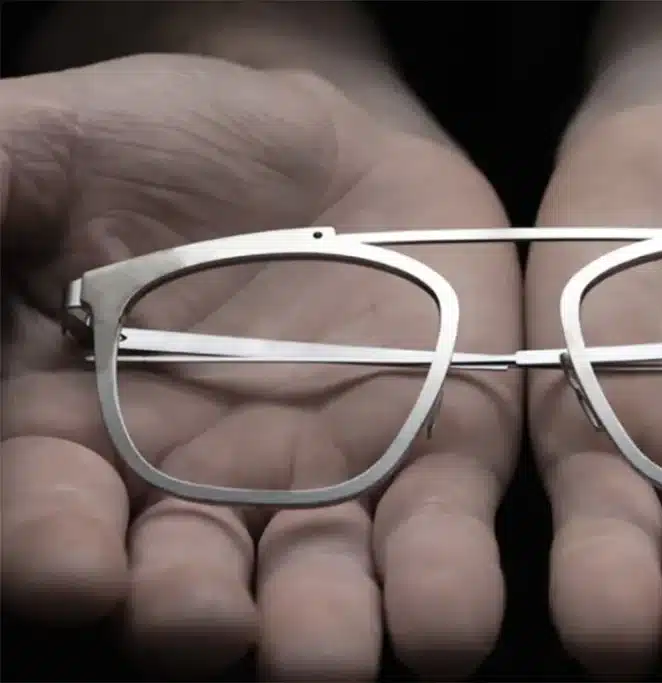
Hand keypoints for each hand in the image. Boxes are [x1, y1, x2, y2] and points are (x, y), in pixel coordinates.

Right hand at [1, 54, 519, 679]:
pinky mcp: (434, 465)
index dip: (53, 550)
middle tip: (202, 624)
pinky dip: (444, 587)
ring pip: (313, 594)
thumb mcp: (54, 148)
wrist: (329, 142)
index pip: (50, 519)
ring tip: (325, 658)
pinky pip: (437, 543)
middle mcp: (198, 487)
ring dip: (319, 635)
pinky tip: (446, 626)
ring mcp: (322, 486)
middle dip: (188, 616)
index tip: (73, 568)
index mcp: (82, 432)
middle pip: (184, 587)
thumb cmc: (173, 141)